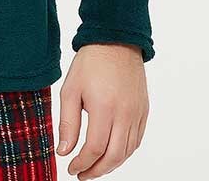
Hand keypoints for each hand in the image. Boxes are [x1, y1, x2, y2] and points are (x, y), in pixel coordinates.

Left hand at [56, 43, 148, 178]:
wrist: (116, 41)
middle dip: (96, 171)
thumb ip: (68, 123)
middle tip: (82, 174)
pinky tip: (111, 153)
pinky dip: (124, 152)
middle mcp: (124, 114)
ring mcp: (137, 114)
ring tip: (94, 166)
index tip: (71, 168)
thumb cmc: (91, 62)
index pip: (94, 149)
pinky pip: (136, 141)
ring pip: (127, 152)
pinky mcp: (144, 111)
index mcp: (104, 107)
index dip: (82, 163)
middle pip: (113, 156)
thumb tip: (64, 151)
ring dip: (111, 164)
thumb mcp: (70, 89)